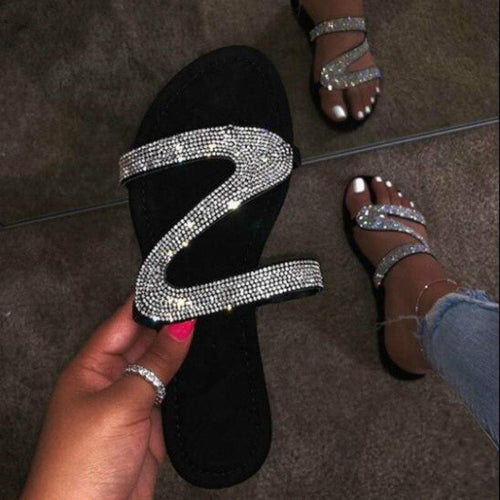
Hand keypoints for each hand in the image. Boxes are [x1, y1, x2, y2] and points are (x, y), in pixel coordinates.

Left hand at [21, 297, 195, 499]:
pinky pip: (171, 391)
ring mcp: (131, 402)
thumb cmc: (79, 467)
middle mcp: (110, 380)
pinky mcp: (149, 423)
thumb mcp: (121, 403)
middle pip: (144, 341)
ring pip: (160, 366)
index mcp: (90, 367)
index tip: (177, 288)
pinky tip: (200, 366)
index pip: (122, 321)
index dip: (149, 303)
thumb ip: (155, 364)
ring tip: (205, 329)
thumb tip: (181, 327)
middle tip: (199, 306)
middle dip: (169, 324)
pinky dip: (186, 380)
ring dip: (180, 352)